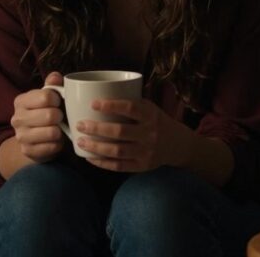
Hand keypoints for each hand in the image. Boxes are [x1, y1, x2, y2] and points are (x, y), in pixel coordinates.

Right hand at [9, 71, 64, 162]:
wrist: (34, 139)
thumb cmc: (45, 112)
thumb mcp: (48, 97)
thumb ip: (52, 85)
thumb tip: (56, 76)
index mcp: (21, 101)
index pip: (46, 97)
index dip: (58, 100)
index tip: (58, 103)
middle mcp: (17, 118)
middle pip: (50, 115)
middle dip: (60, 116)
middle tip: (60, 118)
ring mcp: (20, 136)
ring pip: (52, 132)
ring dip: (60, 131)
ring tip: (58, 129)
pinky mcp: (28, 151)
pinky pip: (52, 147)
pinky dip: (58, 144)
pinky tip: (54, 141)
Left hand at [75, 98, 191, 171]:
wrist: (178, 145)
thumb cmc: (157, 122)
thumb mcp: (151, 108)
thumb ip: (132, 103)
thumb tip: (100, 92)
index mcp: (151, 115)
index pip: (131, 108)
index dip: (111, 105)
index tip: (93, 103)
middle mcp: (150, 133)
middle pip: (119, 131)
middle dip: (96, 128)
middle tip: (80, 125)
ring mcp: (146, 151)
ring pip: (116, 151)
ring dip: (96, 147)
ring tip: (80, 140)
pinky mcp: (142, 166)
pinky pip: (118, 166)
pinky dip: (102, 163)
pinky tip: (89, 157)